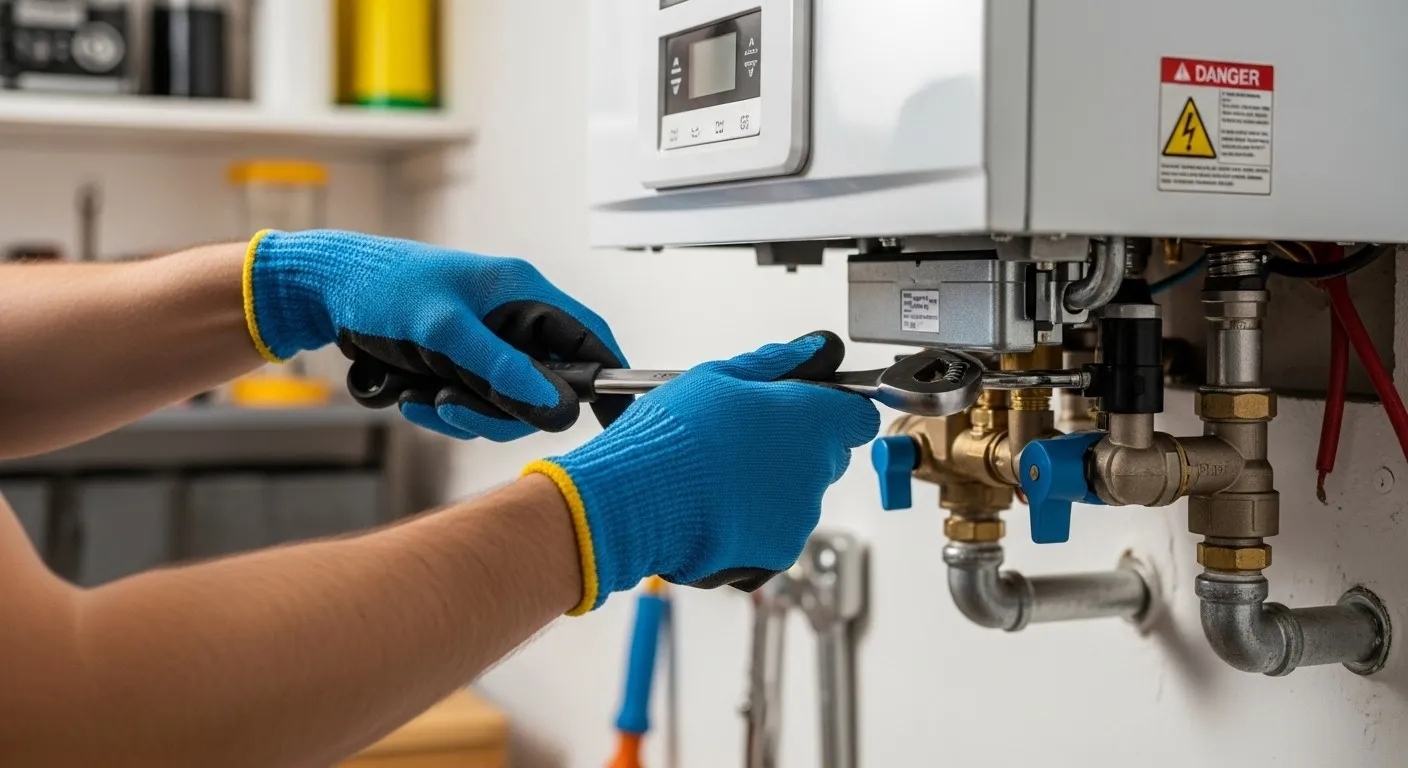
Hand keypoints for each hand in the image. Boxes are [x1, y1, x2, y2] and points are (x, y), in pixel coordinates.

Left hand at [243, 230, 629, 440]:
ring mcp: (487, 345)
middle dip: (503, 409)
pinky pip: (476, 407)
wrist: (323, 292)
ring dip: (468, 414)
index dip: (608, 379)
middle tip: (456, 405)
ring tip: (425, 398)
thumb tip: (559, 407)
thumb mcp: (443, 331)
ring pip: (508, 405)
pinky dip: (447, 413)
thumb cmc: (381, 289)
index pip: (588, 339)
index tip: (616, 419)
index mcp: (522, 293)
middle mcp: (512, 319)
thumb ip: (502, 369)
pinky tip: (413, 398)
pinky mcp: (462, 365)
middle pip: (546, 386)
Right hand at [523, 332, 879, 613]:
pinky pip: (777, 531)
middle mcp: (817, 469)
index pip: (858, 416)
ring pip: (799, 496)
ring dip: (772, 487)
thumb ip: (772, 364)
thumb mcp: (717, 377)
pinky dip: (754, 523)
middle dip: (796, 448)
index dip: (834, 412)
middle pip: (827, 456)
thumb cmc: (673, 436)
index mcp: (812, 420)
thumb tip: (808, 350)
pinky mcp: (779, 551)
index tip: (809, 411)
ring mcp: (801, 515)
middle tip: (746, 442)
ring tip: (719, 478)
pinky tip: (717, 508)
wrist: (639, 499)